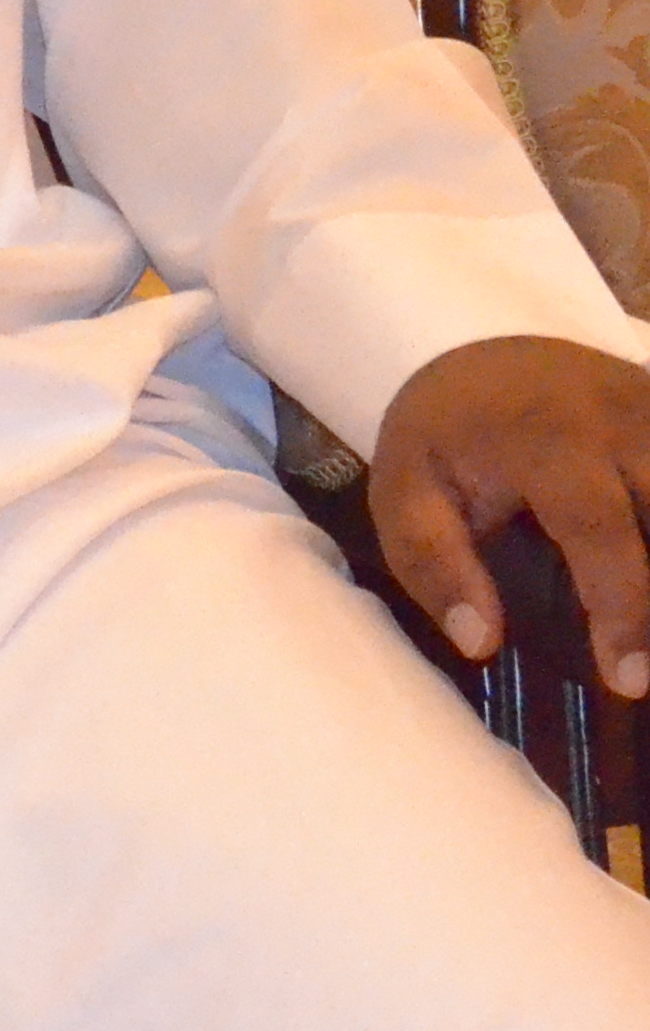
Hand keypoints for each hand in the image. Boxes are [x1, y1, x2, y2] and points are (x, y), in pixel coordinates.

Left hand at [370, 334, 649, 697]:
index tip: (630, 681)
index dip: (624, 611)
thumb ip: (435, 565)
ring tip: (648, 631)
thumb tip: (479, 642)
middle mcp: (625, 422)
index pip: (602, 532)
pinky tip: (649, 573)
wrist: (480, 349)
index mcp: (549, 442)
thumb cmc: (443, 435)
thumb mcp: (405, 492)